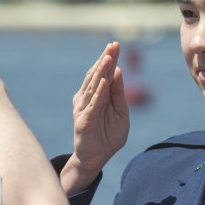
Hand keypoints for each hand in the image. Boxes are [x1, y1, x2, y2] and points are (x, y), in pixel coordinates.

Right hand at [61, 42, 129, 194]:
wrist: (96, 159)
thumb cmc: (108, 136)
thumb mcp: (120, 112)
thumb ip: (118, 94)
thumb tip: (118, 71)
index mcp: (97, 95)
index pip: (103, 74)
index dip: (109, 59)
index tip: (115, 44)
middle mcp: (87, 99)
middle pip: (97, 76)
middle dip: (105, 60)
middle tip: (113, 45)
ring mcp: (84, 109)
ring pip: (93, 87)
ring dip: (101, 72)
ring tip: (109, 58)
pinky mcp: (84, 121)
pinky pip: (92, 105)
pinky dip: (99, 93)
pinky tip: (105, 82)